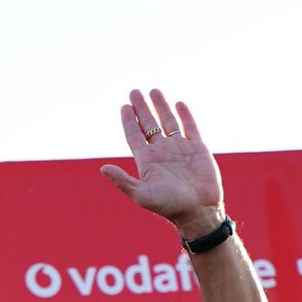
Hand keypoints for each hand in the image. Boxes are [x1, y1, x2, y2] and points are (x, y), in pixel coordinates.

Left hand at [100, 88, 224, 236]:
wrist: (199, 211)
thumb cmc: (170, 206)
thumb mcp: (142, 195)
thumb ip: (123, 181)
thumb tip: (102, 168)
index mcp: (147, 160)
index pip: (134, 135)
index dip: (128, 121)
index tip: (124, 106)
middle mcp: (161, 152)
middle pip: (148, 124)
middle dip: (141, 108)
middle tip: (134, 91)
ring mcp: (179, 148)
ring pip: (168, 122)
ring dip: (160, 106)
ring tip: (154, 90)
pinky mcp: (197, 148)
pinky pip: (190, 127)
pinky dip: (185, 115)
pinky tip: (178, 104)